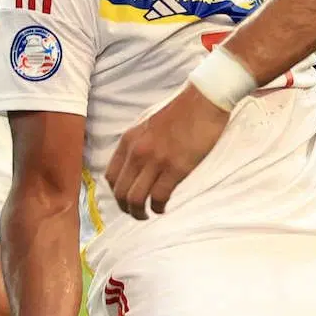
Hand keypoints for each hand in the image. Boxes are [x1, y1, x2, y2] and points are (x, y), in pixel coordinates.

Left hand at [104, 86, 228, 218]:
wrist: (204, 100)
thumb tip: (136, 165)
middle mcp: (138, 152)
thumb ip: (138, 143)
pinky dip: (158, 207)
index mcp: (129, 140)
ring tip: (147, 215)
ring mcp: (156, 160)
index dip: (116, 193)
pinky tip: (162, 208)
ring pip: (136, 199)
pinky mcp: (175, 168)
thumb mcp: (148, 124)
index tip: (125, 198)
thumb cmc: (181, 111)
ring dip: (139, 213)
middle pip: (120, 191)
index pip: (110, 176)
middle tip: (135, 212)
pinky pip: (159, 197)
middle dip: (125, 207)